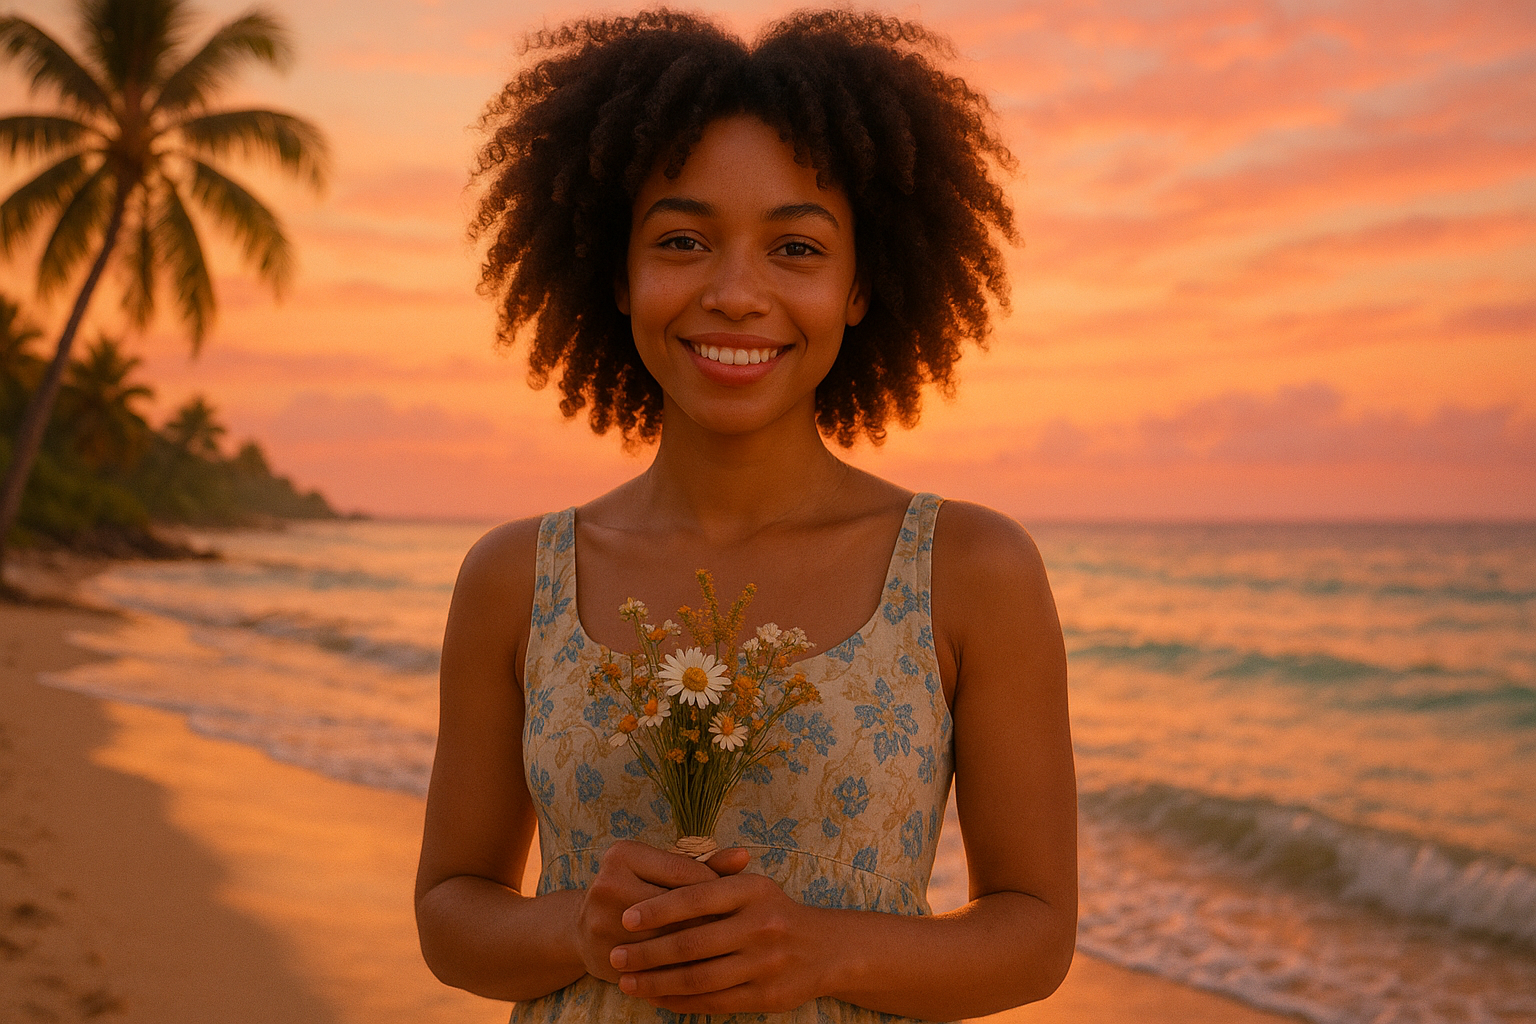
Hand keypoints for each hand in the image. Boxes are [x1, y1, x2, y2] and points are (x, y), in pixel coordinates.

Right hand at [573, 840, 749, 982]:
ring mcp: (602, 922)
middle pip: (676, 906)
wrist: (584, 930)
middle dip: (711, 919)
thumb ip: (704, 865)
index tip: (737, 901)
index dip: (715, 887)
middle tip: (739, 931)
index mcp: (623, 855)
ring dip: (701, 949)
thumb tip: (744, 857)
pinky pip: (656, 967)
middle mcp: (607, 884)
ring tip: (727, 952)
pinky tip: (704, 972)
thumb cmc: (639, 892)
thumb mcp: (664, 871)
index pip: (683, 871)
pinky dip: (682, 970)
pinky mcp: (605, 956)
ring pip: (668, 940)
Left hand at [608, 868, 832, 1013]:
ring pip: (698, 978)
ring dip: (656, 982)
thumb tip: (654, 884)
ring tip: (627, 982)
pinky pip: (713, 1002)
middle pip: (691, 943)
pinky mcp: (766, 996)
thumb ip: (709, 879)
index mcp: (753, 891)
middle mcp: (761, 926)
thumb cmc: (774, 912)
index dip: (657, 909)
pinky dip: (680, 1001)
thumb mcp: (750, 887)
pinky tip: (657, 997)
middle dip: (647, 952)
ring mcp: (765, 964)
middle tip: (617, 956)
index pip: (696, 897)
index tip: (626, 918)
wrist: (827, 949)